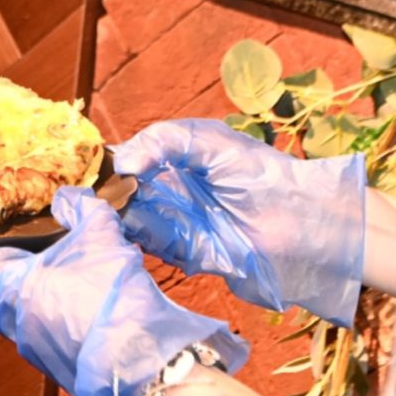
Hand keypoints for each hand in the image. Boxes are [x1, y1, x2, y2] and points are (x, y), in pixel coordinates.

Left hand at [0, 188, 247, 395]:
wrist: (143, 367)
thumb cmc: (113, 302)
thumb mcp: (101, 239)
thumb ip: (81, 211)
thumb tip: (67, 195)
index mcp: (6, 287)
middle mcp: (9, 319)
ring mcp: (30, 343)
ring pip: (3, 311)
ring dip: (6, 291)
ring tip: (25, 266)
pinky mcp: (53, 358)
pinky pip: (31, 326)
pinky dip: (35, 306)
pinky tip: (62, 294)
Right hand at [110, 118, 366, 324]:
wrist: (305, 225)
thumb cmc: (263, 174)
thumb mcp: (211, 142)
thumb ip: (164, 142)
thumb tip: (122, 162)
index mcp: (182, 158)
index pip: (136, 157)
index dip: (113, 162)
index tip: (90, 166)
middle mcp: (178, 190)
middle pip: (130, 191)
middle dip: (110, 192)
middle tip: (90, 192)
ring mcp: (184, 223)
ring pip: (137, 219)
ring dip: (121, 216)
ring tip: (104, 210)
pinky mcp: (191, 253)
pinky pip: (157, 245)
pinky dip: (141, 239)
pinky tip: (129, 228)